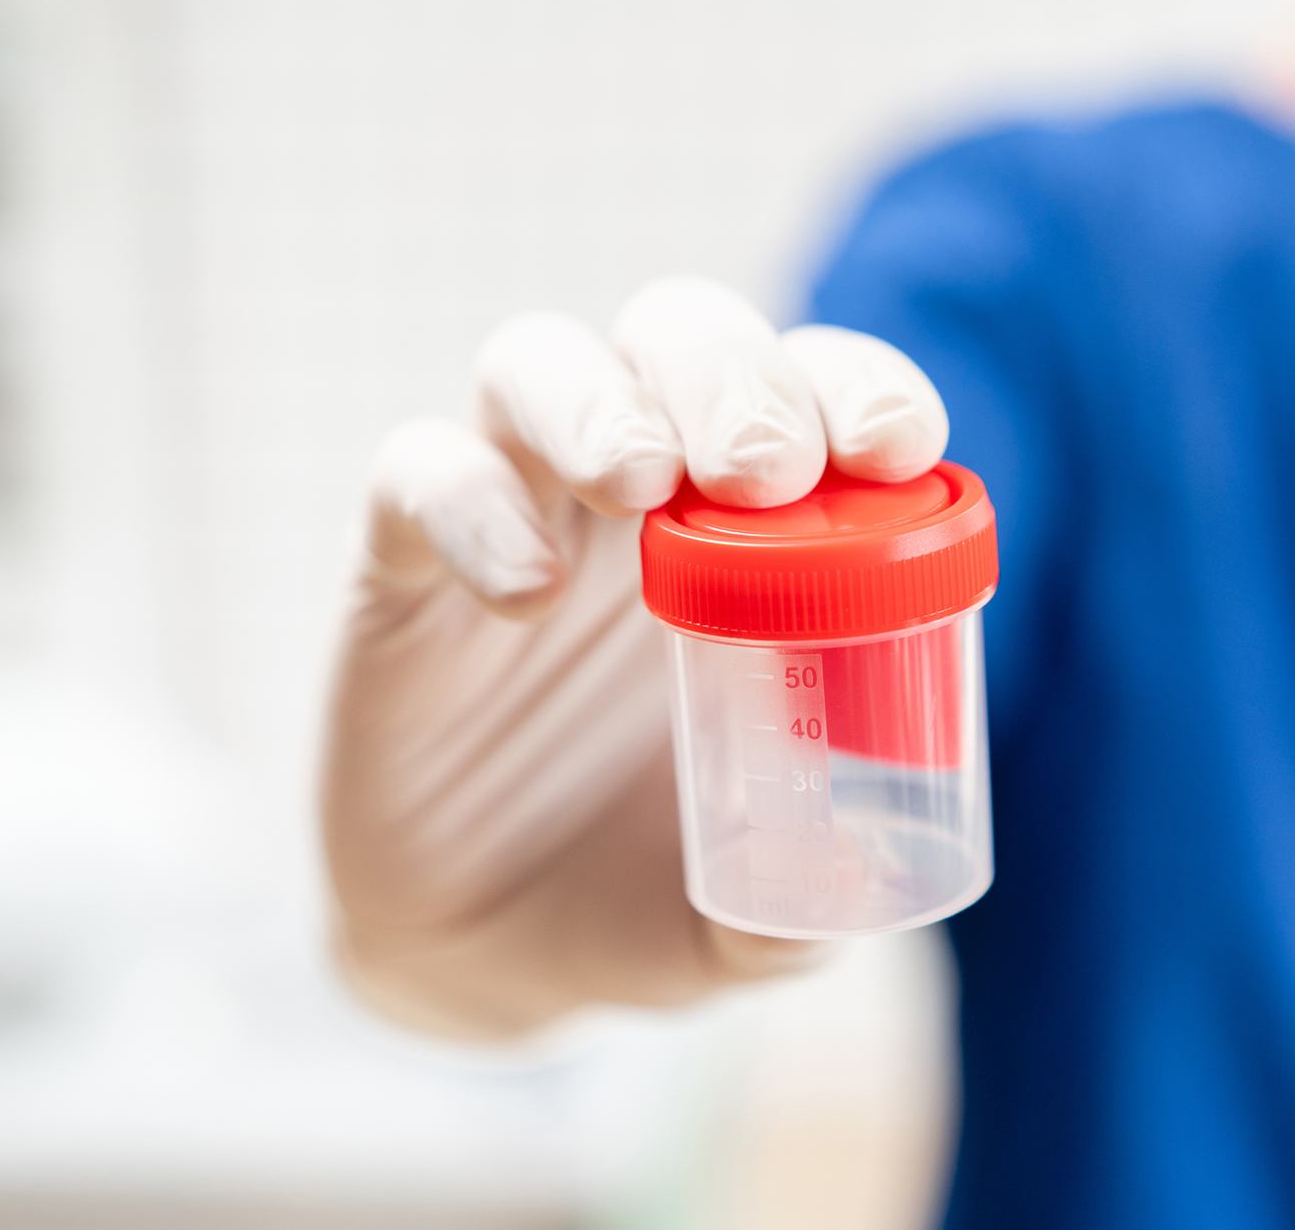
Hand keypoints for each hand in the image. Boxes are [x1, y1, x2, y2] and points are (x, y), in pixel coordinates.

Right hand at [321, 276, 947, 1039]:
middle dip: (732, 377)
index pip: (813, 396)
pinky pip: (415, 476)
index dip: (858, 387)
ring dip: (598, 401)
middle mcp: (635, 497)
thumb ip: (809, 907)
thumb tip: (867, 881)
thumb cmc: (644, 894)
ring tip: (641, 485)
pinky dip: (470, 506)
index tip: (895, 446)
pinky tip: (526, 592)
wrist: (487, 956)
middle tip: (765, 473)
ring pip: (536, 362)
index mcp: (755, 539)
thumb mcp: (745, 918)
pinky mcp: (400, 570)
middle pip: (677, 337)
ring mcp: (515, 513)